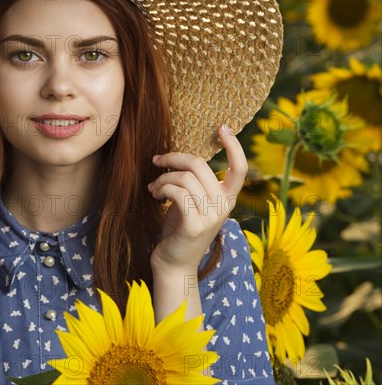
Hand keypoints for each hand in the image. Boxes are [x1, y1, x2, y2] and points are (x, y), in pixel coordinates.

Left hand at [148, 124, 247, 275]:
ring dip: (162, 177)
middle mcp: (224, 207)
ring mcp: (211, 217)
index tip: (222, 128)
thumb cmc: (179, 230)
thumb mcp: (192, 203)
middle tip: (157, 162)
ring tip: (153, 187)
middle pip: (199, 164)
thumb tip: (180, 158)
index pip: (240, 169)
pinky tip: (154, 195)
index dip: (234, 145)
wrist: (173, 264)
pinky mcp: (194, 225)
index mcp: (227, 199)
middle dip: (173, 158)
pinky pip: (176, 192)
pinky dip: (161, 189)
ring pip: (184, 178)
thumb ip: (194, 183)